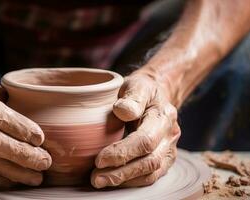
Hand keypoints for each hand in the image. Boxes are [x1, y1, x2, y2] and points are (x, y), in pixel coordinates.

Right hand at [0, 76, 51, 186]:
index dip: (19, 128)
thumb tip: (50, 126)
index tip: (40, 138)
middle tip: (45, 161)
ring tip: (37, 176)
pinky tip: (18, 180)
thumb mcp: (2, 90)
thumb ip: (18, 105)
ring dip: (14, 171)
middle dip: (21, 154)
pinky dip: (0, 179)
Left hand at [91, 70, 180, 187]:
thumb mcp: (137, 84)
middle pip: (149, 162)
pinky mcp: (163, 159)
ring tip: (100, 181)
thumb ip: (132, 97)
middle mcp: (170, 136)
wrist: (156, 95)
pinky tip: (112, 181)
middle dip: (122, 173)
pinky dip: (131, 181)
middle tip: (96, 178)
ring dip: (125, 181)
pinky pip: (150, 176)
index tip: (99, 160)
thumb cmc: (142, 89)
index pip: (144, 141)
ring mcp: (169, 150)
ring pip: (151, 173)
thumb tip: (122, 110)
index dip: (122, 153)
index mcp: (163, 116)